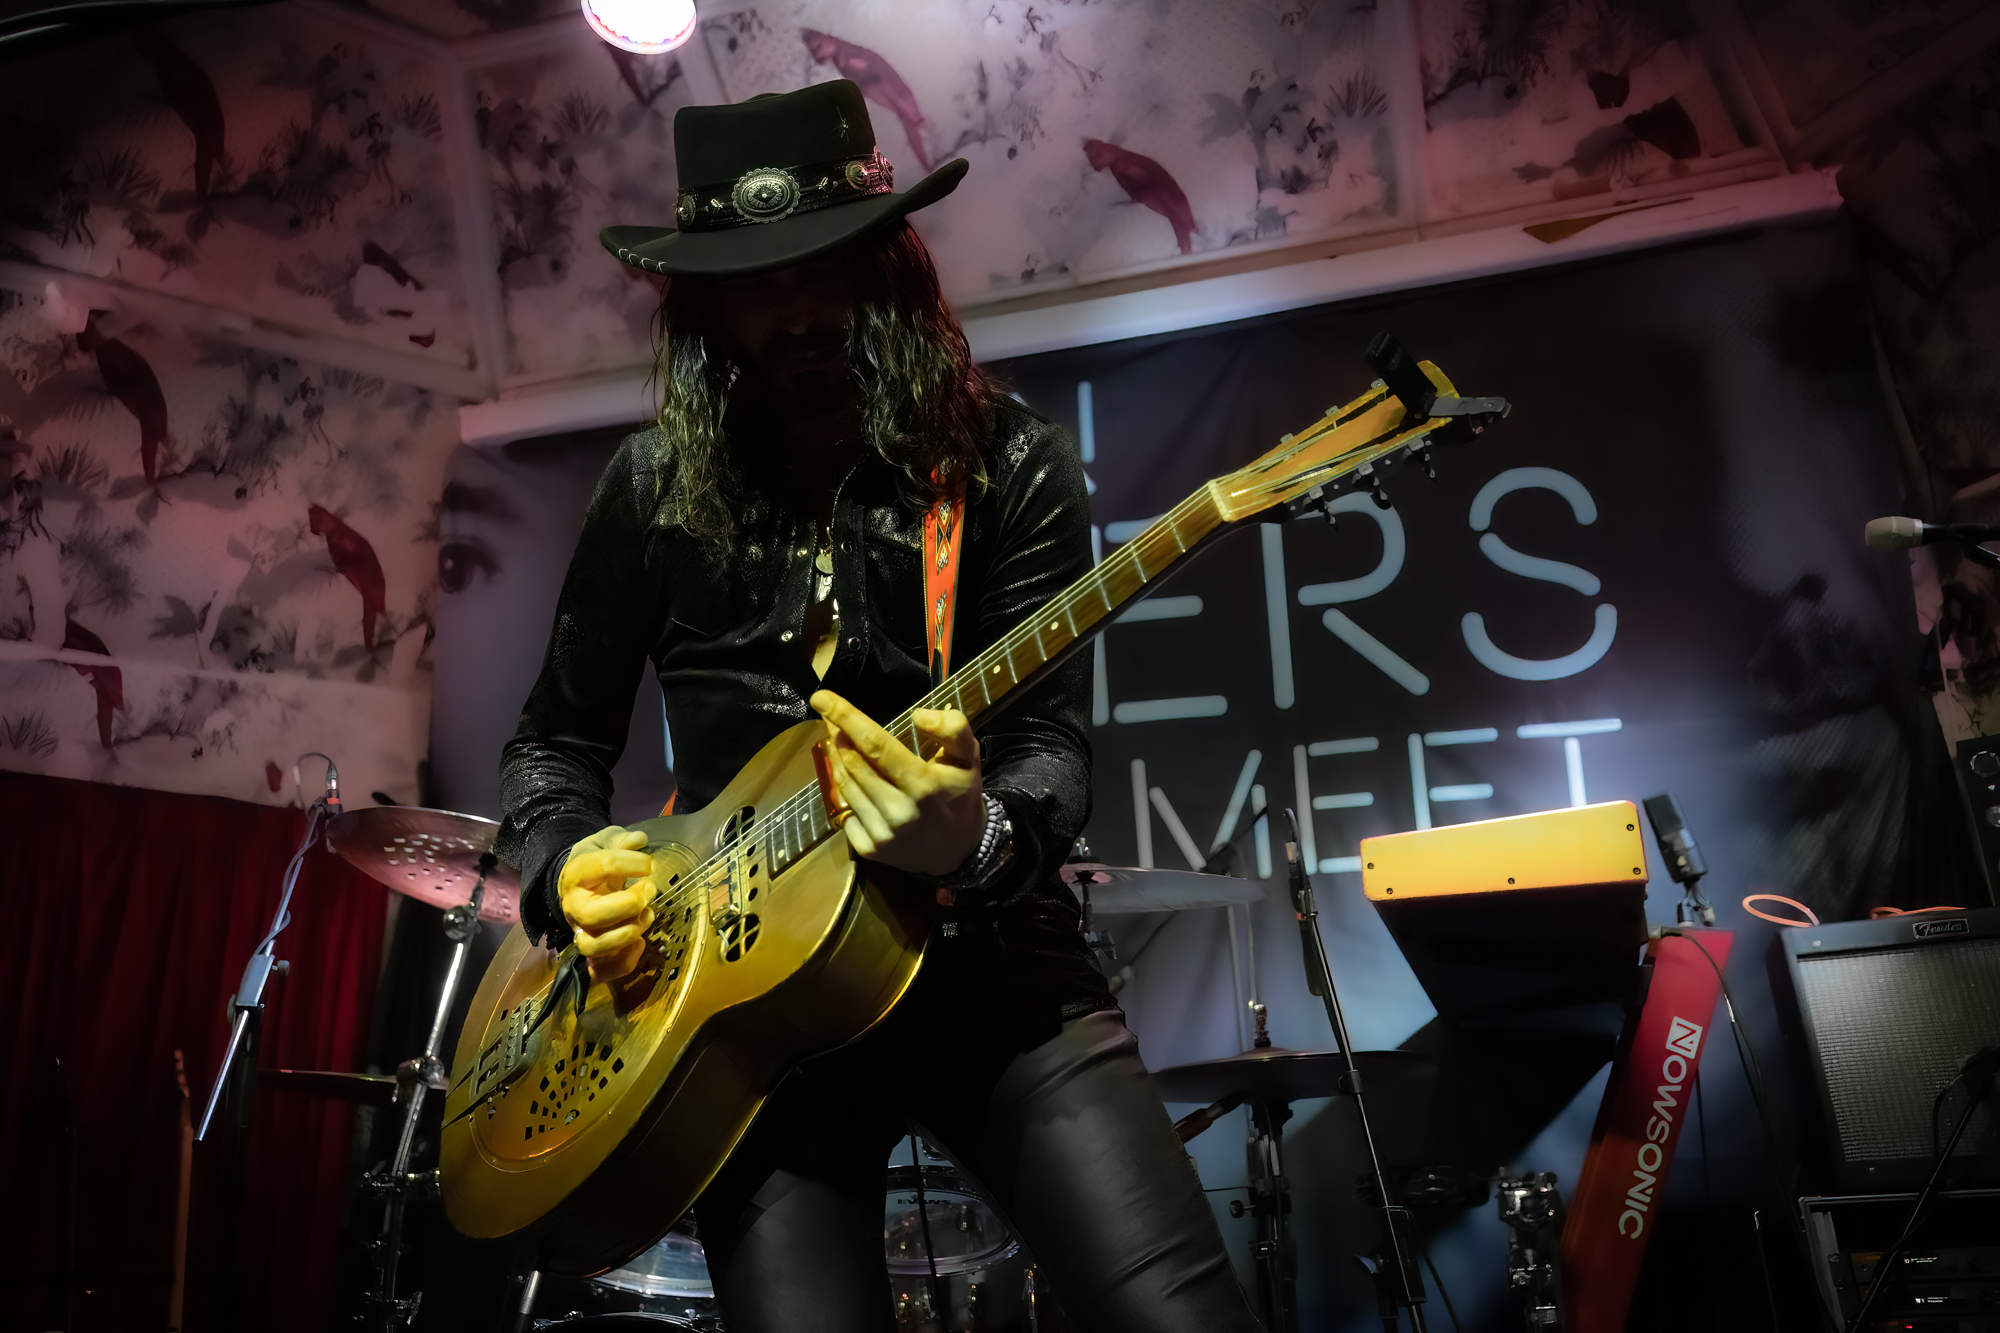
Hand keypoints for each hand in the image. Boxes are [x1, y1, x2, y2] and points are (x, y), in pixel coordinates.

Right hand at [558, 825, 655, 982]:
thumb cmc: (596, 863)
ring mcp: (580, 932)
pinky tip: (640, 943)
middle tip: (649, 890)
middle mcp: (574, 907)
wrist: (578, 885)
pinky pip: (601, 970)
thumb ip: (619, 839)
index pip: (602, 866)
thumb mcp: (603, 842)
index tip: (649, 864)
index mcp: (575, 875)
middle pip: (593, 915)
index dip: (632, 863)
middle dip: (629, 904)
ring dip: (628, 933)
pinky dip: (624, 961)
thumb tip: (638, 840)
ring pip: (594, 946)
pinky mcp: (591, 954)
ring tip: (648, 915)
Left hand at [811, 690, 983, 895]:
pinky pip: (844, 809)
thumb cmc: (960, 796)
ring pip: (845, 785)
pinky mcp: (868, 849)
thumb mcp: (969, 757)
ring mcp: (881, 834)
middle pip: (853, 763)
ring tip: (838, 740)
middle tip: (831, 715)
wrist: (960, 851)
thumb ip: (953, 729)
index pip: (876, 745)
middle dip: (838, 734)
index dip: (846, 718)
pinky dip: (843, 788)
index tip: (822, 698)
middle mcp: (898, 812)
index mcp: (923, 786)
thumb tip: (919, 715)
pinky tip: (850, 776)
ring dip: (837, 758)